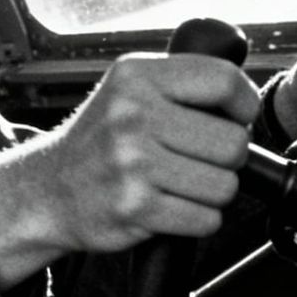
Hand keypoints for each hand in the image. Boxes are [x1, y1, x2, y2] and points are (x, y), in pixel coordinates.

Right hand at [0, 54, 257, 283]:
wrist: (49, 188)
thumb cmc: (101, 140)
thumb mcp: (130, 89)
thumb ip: (183, 83)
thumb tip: (246, 99)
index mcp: (136, 77)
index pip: (223, 80)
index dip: (244, 105)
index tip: (236, 117)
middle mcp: (131, 114)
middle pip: (233, 142)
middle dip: (227, 158)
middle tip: (199, 158)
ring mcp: (132, 162)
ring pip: (224, 186)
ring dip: (212, 192)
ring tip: (181, 182)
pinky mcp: (134, 206)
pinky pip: (205, 219)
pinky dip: (197, 218)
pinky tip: (170, 204)